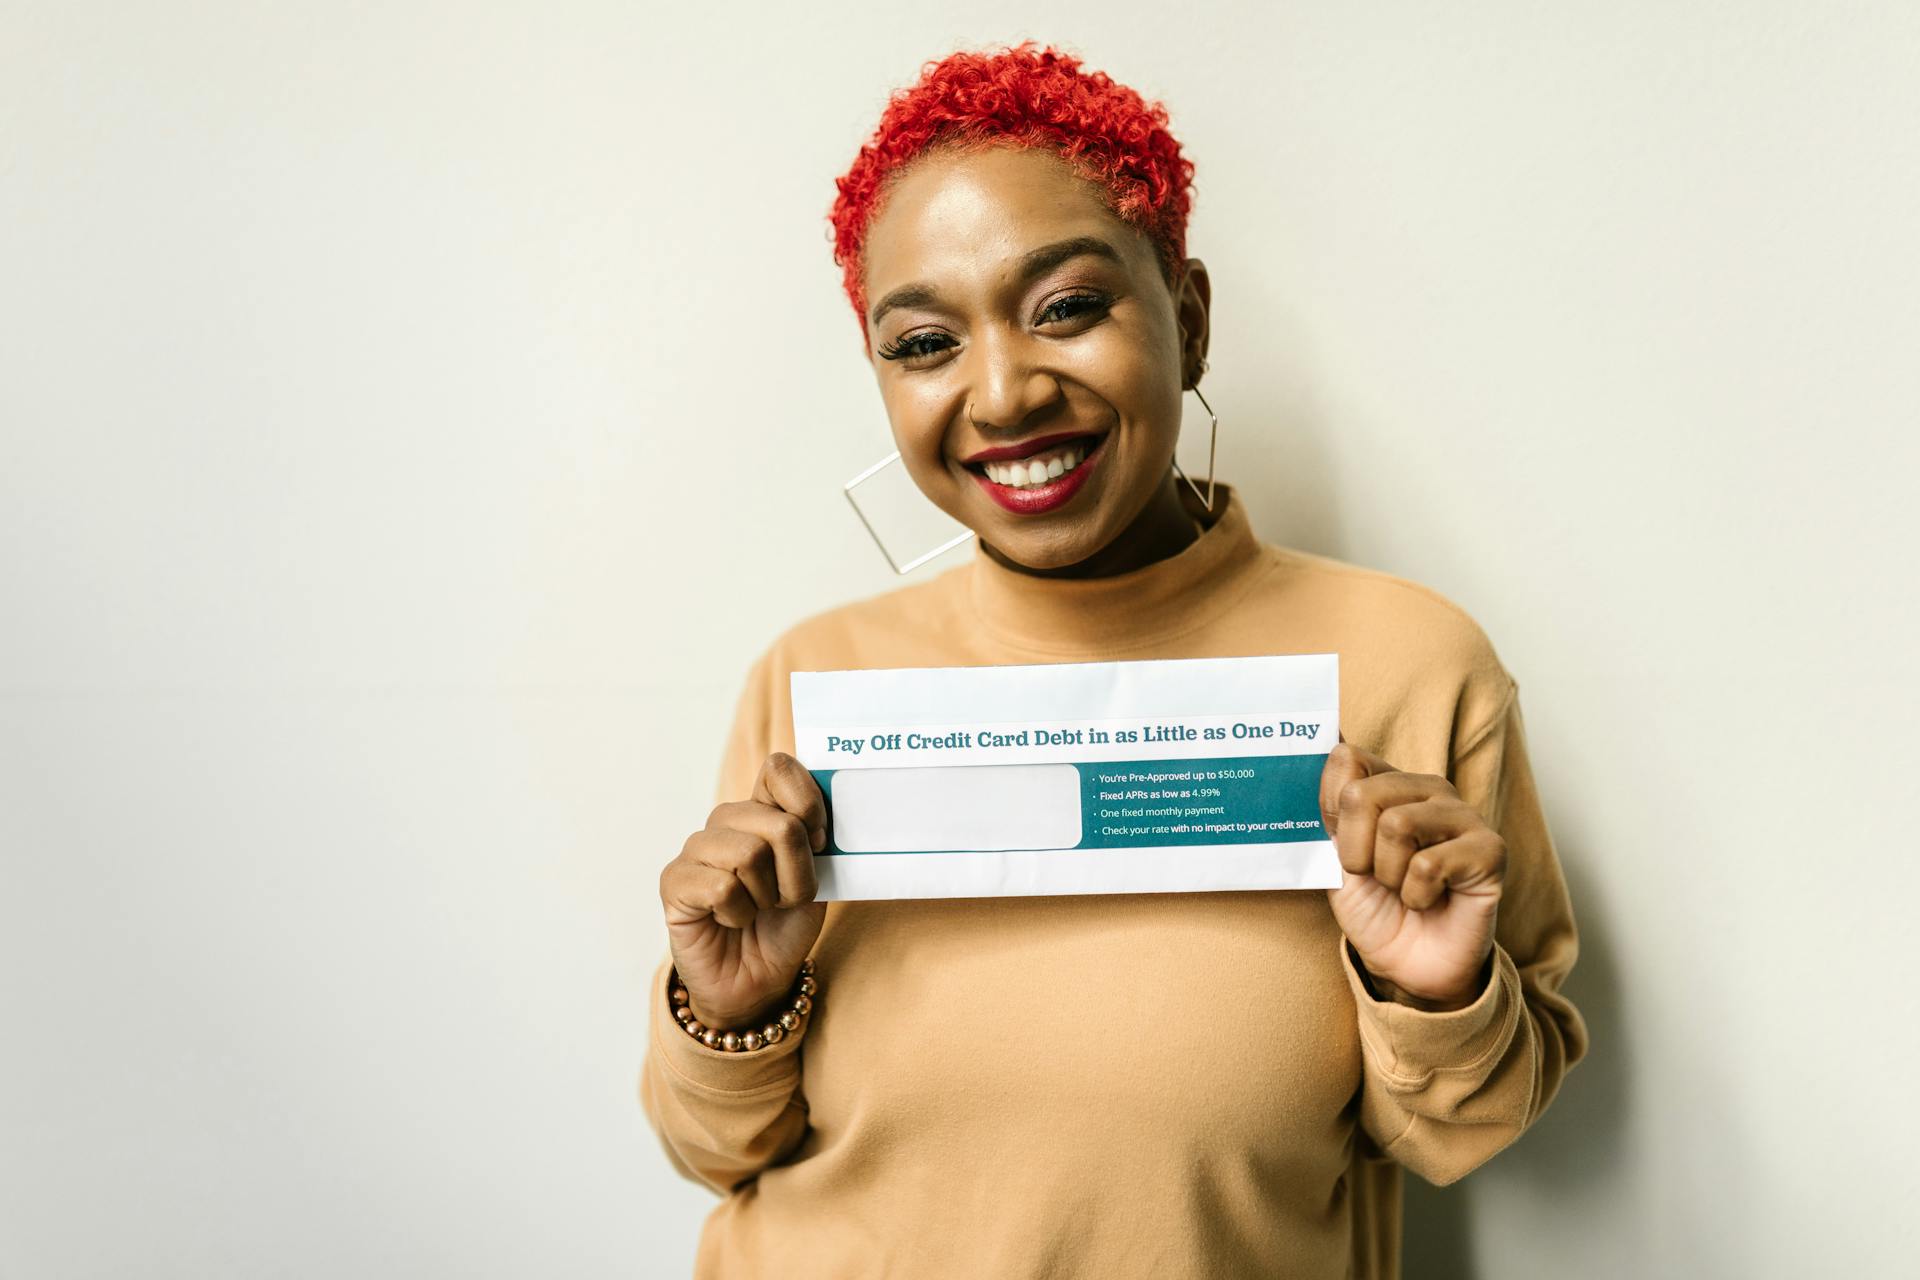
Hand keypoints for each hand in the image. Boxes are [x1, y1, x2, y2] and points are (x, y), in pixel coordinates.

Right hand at [659, 752, 827, 1029]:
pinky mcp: (674, 880)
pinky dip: (738, 913)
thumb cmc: (783, 927)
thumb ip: (812, 842)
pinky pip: (722, 886)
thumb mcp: (814, 881)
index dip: (808, 804)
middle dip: (796, 875)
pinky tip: (729, 920)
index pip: (779, 769)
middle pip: (778, 825)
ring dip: (765, 898)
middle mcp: (727, 822)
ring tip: (755, 910)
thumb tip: (807, 815)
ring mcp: (697, 849)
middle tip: (783, 899)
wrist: (757, 981)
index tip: (819, 843)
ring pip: (749, 855)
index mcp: (762, 811)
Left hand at [1319, 739, 1505, 1010]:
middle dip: (1356, 851)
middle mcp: (1429, 789)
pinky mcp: (1490, 850)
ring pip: (1396, 825)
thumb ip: (1332, 806)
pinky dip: (1416, 895)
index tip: (1342, 844)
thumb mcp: (1336, 856)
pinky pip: (1428, 864)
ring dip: (1387, 874)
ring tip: (1404, 887)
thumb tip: (1328, 744)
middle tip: (1375, 876)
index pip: (1347, 759)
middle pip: (1364, 794)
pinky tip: (1431, 900)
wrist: (1408, 964)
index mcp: (1391, 783)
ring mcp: (1464, 816)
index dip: (1332, 810)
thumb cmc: (1376, 908)